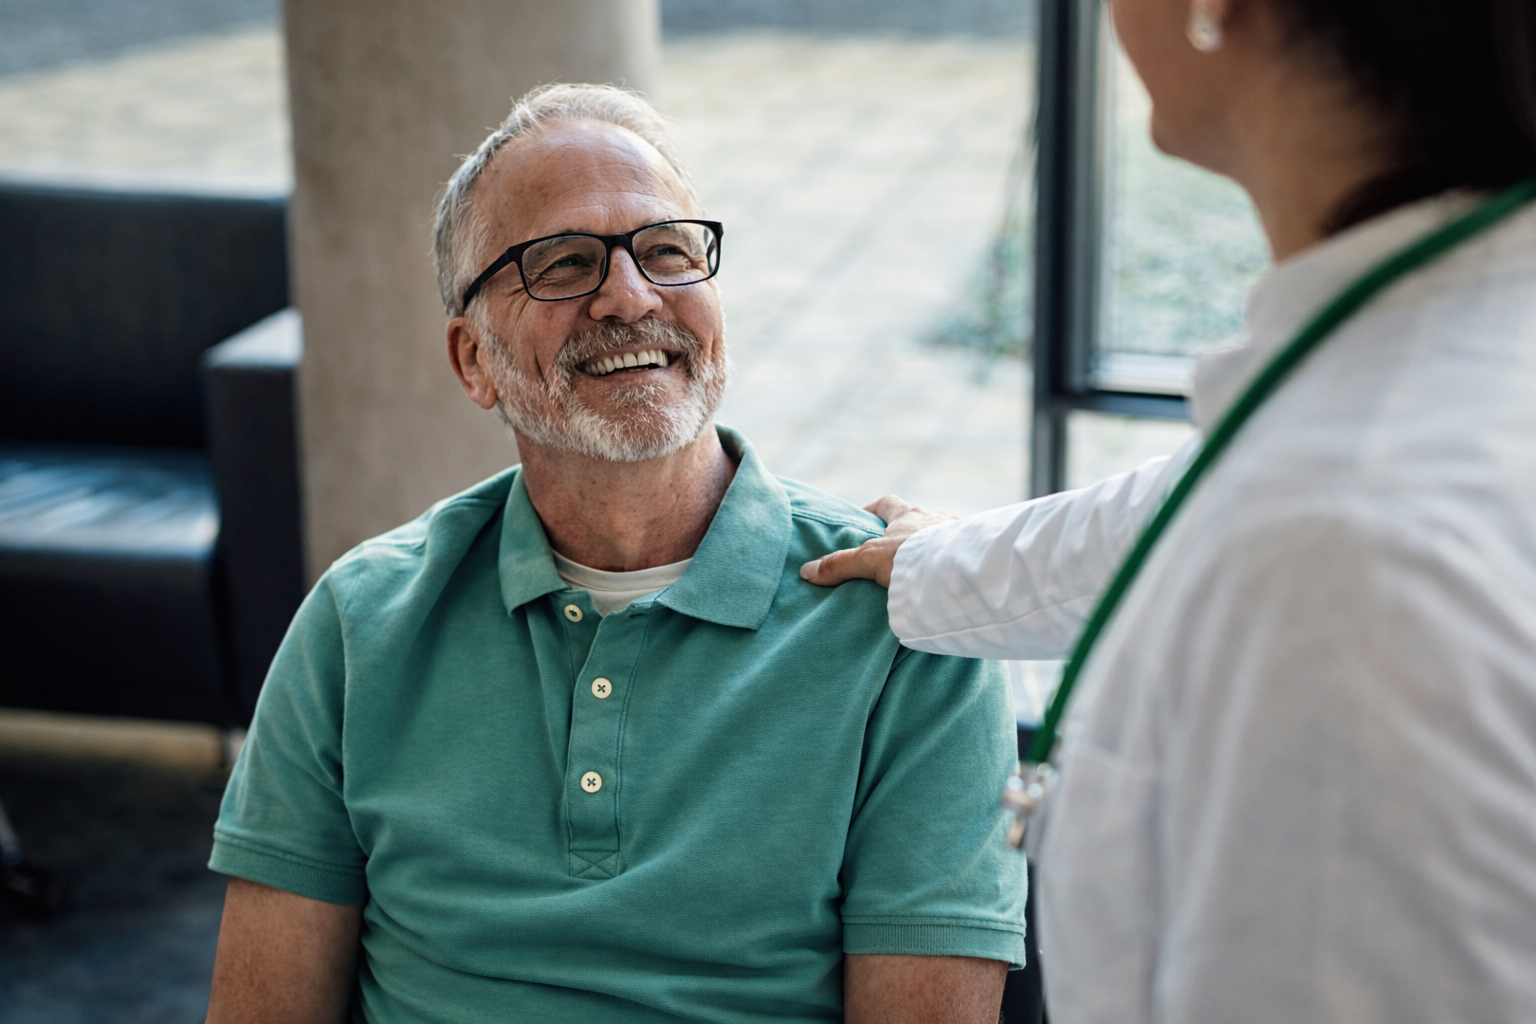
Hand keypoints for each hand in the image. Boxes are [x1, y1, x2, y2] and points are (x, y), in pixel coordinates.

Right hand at [800, 495, 956, 587]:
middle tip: (888, 553)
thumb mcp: (871, 560)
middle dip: (902, 534)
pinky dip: (945, 566)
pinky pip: (954, 556)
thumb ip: (841, 565)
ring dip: (926, 551)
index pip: (887, 503)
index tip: (862, 520)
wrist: (962, 569)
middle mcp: (934, 519)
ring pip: (936, 538)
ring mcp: (956, 536)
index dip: (873, 511)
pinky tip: (940, 582)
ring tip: (915, 572)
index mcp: (909, 514)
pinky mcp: (972, 554)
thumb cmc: (915, 556)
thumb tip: (807, 571)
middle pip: (914, 520)